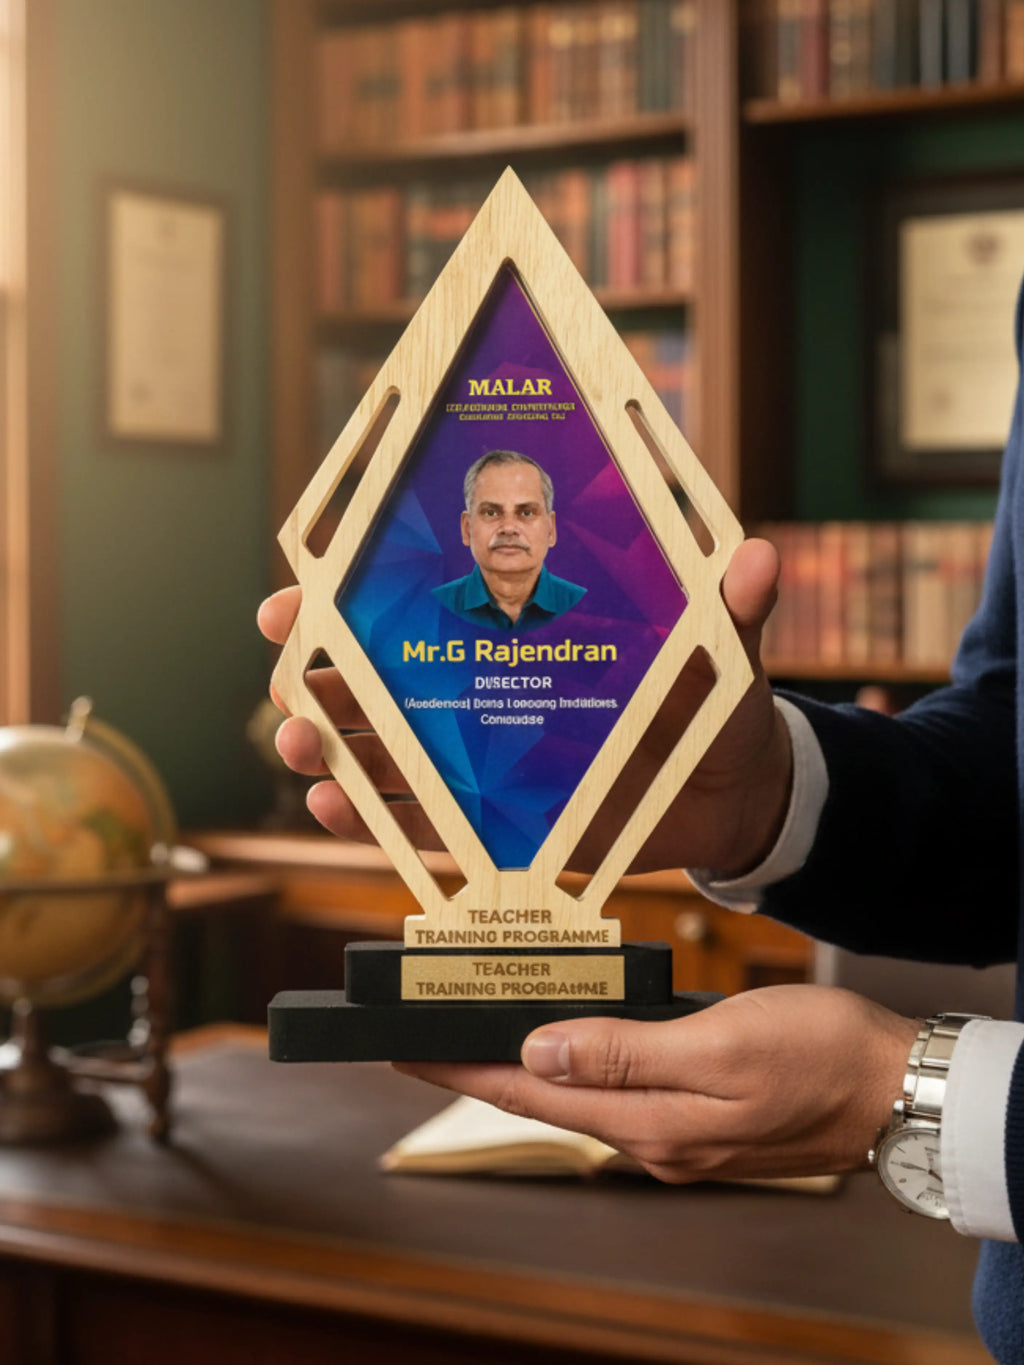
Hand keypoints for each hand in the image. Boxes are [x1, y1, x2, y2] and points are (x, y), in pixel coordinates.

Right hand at [257, 537, 790, 875]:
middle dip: (320, 674)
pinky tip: (333, 809)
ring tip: (299, 747)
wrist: (732, 791)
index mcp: (524, 627)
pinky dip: (372, 818)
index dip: (355, 589)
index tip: (304, 586)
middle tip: (291, 677)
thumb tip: (758, 559)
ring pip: (385, 751)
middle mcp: (488, 687)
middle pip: (380, 675)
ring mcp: (486, 757)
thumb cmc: (714, 702)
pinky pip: (422, 821)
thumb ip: (730, 607)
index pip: (426, 598)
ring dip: (330, 748)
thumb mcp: (720, 648)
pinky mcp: (497, 821)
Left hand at [395, 986, 919, 1182]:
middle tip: (425, 1038)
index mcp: (652, 1125)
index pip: (533, 1095)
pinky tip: (565, 1046)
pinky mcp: (700, 1117)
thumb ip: (624, 1053)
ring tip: (477, 1036)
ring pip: (579, 1098)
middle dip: (481, 1068)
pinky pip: (617, 1091)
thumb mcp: (717, 1046)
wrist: (896, 1087)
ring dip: (525, 1067)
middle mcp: (656, 1139)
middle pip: (547, 1101)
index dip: (465, 1069)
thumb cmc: (819, 1058)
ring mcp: (679, 1134)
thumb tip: (540, 1052)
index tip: (408, 1047)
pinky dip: (577, 1066)